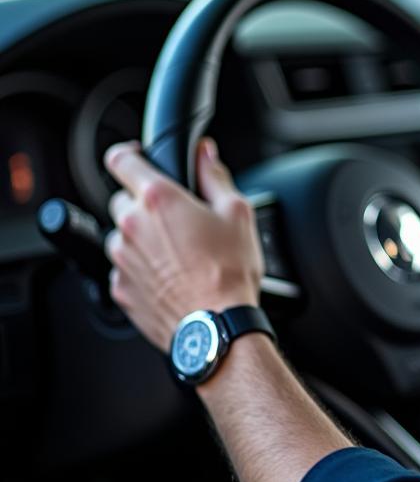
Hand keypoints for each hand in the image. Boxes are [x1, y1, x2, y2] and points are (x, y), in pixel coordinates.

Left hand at [104, 137, 263, 349]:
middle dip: (145, 203)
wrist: (216, 327)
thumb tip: (205, 154)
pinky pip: (124, 267)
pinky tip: (171, 275)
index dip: (130, 154)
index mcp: (158, 199)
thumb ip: (215, 176)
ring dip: (143, 237)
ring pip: (122, 235)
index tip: (139, 159)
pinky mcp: (120, 289)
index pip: (121, 159)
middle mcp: (132, 226)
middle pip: (122, 199)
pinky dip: (142, 267)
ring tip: (178, 252)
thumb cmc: (228, 273)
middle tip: (177, 217)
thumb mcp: (237, 212)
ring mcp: (121, 259)